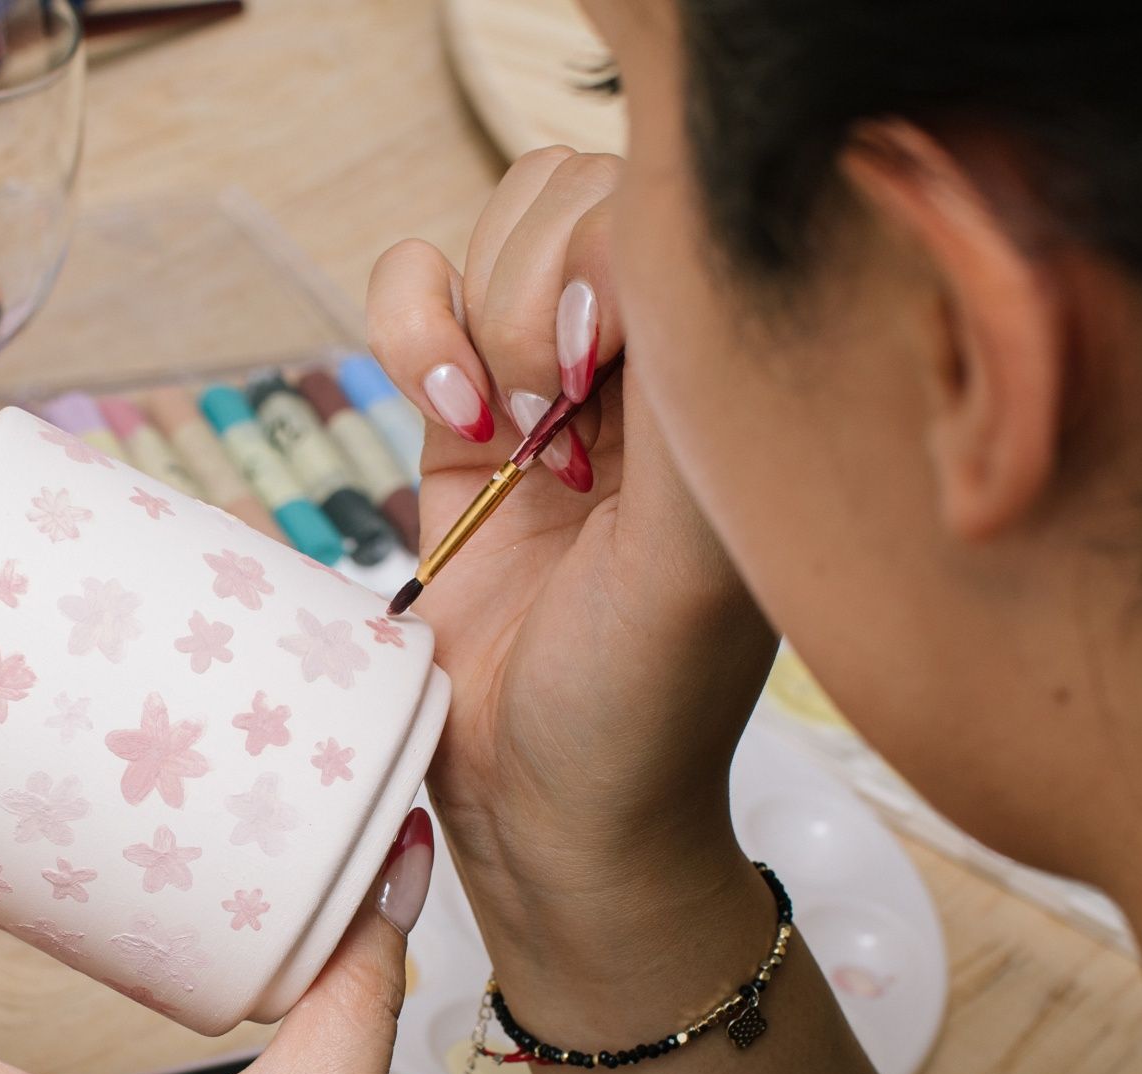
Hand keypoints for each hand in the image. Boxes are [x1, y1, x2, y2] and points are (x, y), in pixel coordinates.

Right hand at [368, 149, 776, 1012]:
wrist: (544, 811)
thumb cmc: (641, 707)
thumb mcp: (698, 559)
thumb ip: (683, 404)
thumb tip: (634, 258)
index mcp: (733, 381)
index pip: (670, 207)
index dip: (602, 258)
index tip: (592, 372)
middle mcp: (652, 365)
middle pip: (574, 193)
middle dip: (531, 289)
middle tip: (547, 420)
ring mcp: (552, 385)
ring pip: (494, 227)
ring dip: (470, 316)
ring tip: (499, 432)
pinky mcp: (462, 420)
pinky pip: (417, 290)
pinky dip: (408, 325)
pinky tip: (450, 419)